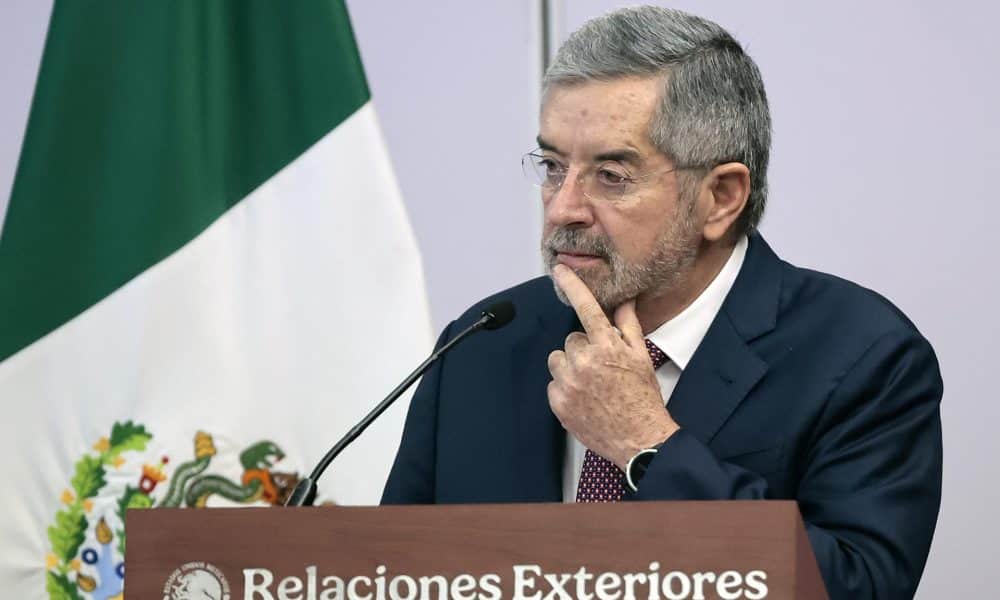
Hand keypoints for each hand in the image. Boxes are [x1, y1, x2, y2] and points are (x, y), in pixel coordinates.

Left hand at [547, 264, 679, 469]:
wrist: (640, 439)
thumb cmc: (643, 397)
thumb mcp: (641, 357)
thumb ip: (628, 326)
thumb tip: (624, 299)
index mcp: (607, 346)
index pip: (587, 308)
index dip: (573, 286)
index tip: (560, 270)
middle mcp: (584, 361)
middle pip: (571, 339)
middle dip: (584, 349)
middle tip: (602, 368)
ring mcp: (569, 383)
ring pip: (558, 360)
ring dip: (571, 367)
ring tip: (591, 383)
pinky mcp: (558, 402)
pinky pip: (553, 383)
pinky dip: (565, 388)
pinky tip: (584, 398)